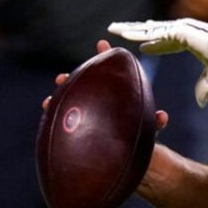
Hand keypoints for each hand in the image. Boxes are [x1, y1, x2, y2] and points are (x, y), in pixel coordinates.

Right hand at [42, 40, 168, 129]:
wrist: (132, 163)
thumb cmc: (141, 141)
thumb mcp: (148, 131)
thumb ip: (154, 123)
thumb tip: (162, 117)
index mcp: (115, 97)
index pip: (108, 73)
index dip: (105, 58)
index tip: (102, 45)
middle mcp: (100, 103)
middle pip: (83, 86)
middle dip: (71, 79)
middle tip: (61, 78)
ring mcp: (88, 116)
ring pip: (70, 103)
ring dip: (58, 99)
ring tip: (48, 101)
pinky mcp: (79, 132)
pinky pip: (64, 123)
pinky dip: (53, 117)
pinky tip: (46, 113)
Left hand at [107, 20, 207, 106]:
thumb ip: (204, 88)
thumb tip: (200, 103)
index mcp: (191, 40)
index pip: (168, 42)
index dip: (155, 45)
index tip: (143, 47)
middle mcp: (183, 31)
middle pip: (153, 32)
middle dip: (136, 32)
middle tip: (118, 31)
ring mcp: (180, 29)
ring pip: (148, 30)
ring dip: (130, 30)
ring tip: (112, 29)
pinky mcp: (179, 31)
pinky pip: (152, 33)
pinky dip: (137, 33)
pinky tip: (123, 34)